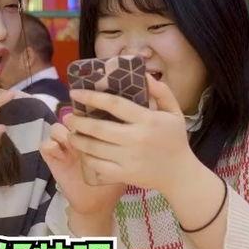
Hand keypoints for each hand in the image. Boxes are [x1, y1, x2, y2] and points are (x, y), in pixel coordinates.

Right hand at [40, 121, 124, 217]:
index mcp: (95, 134)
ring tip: (71, 144)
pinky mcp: (52, 158)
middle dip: (77, 122)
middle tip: (84, 132)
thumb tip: (131, 126)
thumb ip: (125, 146)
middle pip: (72, 117)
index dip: (90, 111)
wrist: (97, 203)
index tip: (99, 118)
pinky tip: (62, 155)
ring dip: (63, 133)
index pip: (88, 113)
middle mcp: (77, 137)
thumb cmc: (113, 182)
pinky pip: (45, 145)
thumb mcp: (124, 163)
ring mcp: (63, 147)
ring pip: (57, 127)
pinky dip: (51, 146)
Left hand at [67, 75, 193, 194]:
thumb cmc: (175, 140)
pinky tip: (83, 152)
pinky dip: (86, 159)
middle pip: (98, 128)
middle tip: (68, 117)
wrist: (179, 174)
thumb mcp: (174, 112)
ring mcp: (129, 158)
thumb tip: (144, 74)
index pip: (114, 104)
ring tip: (71, 134)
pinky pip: (98, 166)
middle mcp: (136, 139)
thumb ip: (161, 92)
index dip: (92, 97)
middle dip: (78, 122)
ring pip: (94, 148)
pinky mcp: (124, 174)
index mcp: (147, 120)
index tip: (75, 92)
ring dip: (78, 140)